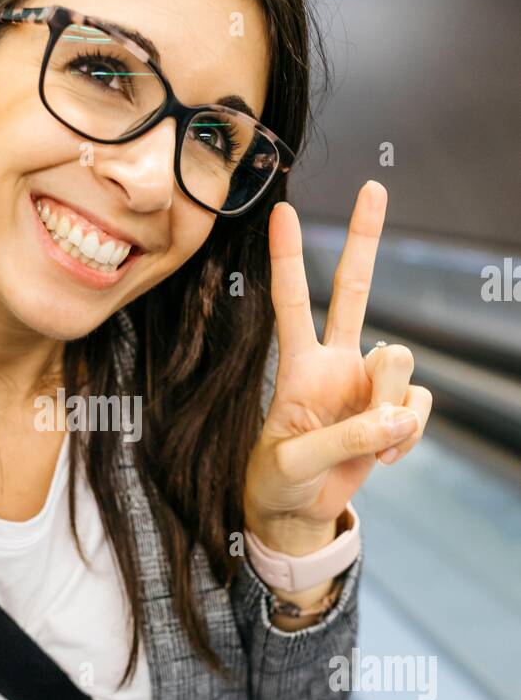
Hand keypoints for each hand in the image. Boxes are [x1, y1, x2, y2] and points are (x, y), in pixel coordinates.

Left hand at [243, 181, 432, 552]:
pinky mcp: (394, 410)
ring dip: (389, 407)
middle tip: (374, 187)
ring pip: (400, 363)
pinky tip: (386, 455)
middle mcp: (336, 362)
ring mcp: (368, 384)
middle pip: (355, 289)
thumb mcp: (295, 464)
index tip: (283, 210)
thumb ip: (344, 438)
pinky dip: (409, 433)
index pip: (292, 303)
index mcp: (298, 367)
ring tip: (370, 444)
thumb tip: (400, 416)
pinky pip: (419, 405)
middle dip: (365, 238)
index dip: (289, 259)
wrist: (298, 512)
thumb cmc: (280, 481)